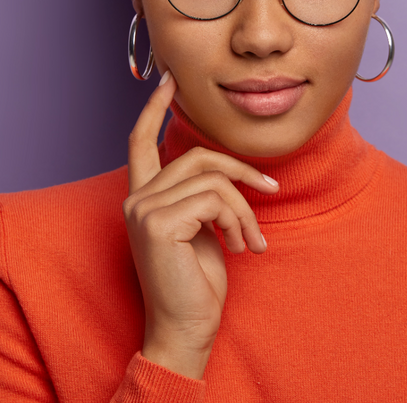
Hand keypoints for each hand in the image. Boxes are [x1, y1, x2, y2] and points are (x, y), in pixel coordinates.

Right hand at [123, 71, 279, 378]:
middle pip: (197, 156)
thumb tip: (227, 171)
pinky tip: (241, 247)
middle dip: (241, 171)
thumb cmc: (199, 281)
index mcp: (144, 197)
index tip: (169, 80)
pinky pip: (215, 199)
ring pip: (214, 180)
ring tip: (251, 241)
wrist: (188, 327)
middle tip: (270, 193)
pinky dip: (239, 220)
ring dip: (244, 211)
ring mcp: (143, 208)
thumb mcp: (203, 227)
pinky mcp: (158, 221)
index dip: (154, 109)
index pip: (141, 142)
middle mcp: (136, 198)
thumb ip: (203, 195)